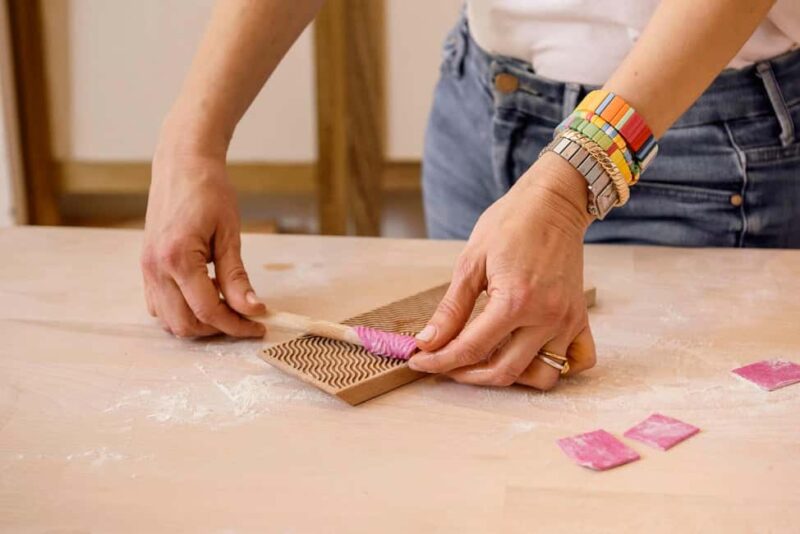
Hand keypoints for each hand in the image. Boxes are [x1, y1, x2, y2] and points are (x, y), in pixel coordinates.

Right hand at [141, 140, 265, 337]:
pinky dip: (182, 311)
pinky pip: (159, 305)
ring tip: (225, 304)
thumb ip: (237, 277)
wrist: (181, 164)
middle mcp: (155, 268)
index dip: (237, 324)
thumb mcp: (229, 234)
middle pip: (185, 324)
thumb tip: (252, 309)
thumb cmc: (208, 190)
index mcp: (177, 258)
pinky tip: (205, 295)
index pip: (208, 311)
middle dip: (218, 329)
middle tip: (245, 319)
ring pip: (169, 320)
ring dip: (198, 323)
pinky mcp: (146, 267)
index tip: (259, 325)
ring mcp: (146, 269)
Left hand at [409, 153, 596, 389]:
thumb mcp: (471, 262)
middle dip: (467, 375)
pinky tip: (530, 356)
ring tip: (485, 360)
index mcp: (515, 301)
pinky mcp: (580, 318)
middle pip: (503, 371)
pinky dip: (557, 367)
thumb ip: (451, 308)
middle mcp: (546, 317)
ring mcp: (567, 320)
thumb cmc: (511, 223)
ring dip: (510, 377)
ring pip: (541, 376)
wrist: (553, 202)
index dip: (439, 361)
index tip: (419, 362)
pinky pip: (579, 361)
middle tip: (445, 364)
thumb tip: (428, 342)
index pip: (471, 349)